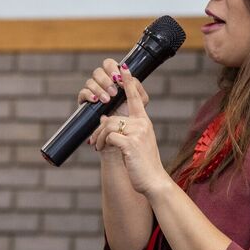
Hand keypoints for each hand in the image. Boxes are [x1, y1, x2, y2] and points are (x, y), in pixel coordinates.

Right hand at [77, 58, 149, 109]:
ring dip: (99, 89)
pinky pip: (83, 93)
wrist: (119, 131)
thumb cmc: (129, 115)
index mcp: (114, 79)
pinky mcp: (85, 101)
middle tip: (114, 93)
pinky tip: (95, 100)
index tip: (117, 78)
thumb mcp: (139, 101)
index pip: (109, 64)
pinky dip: (89, 95)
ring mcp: (92, 91)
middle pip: (98, 71)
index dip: (112, 68)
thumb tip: (126, 73)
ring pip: (90, 82)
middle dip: (106, 81)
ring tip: (107, 100)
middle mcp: (102, 83)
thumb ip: (136, 85)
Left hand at [90, 67, 170, 196]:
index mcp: (144, 122)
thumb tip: (103, 120)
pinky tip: (102, 150)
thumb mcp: (133, 144)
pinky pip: (109, 136)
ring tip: (99, 148)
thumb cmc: (142, 165)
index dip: (129, 82)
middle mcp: (143, 124)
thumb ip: (122, 130)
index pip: (135, 98)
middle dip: (100, 129)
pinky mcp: (130, 143)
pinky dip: (102, 143)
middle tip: (95, 141)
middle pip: (112, 117)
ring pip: (108, 126)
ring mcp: (137, 133)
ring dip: (99, 137)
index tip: (123, 67)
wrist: (154, 182)